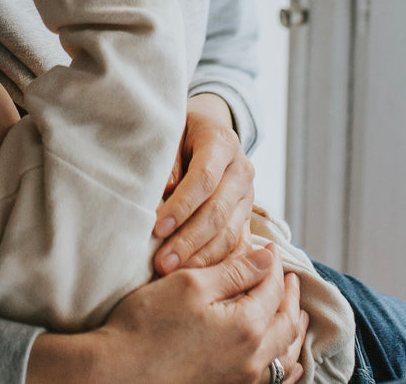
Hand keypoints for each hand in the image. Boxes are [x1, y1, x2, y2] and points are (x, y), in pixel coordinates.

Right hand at [27, 246, 307, 383]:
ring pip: (286, 352)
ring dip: (293, 328)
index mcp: (246, 324)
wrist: (124, 371)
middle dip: (290, 296)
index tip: (270, 248)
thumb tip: (268, 259)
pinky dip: (287, 363)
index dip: (272, 265)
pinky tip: (288, 360)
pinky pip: (276, 377)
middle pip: (286, 322)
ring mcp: (245, 377)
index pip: (271, 288)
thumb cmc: (149, 323)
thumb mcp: (190, 284)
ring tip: (297, 312)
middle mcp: (254, 356)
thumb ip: (233, 272)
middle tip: (290, 277)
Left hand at [154, 94, 254, 274]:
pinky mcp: (248, 216)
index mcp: (222, 142)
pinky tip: (195, 276)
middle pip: (217, 212)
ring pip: (229, 233)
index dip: (181, 206)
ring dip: (200, 257)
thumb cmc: (180, 132)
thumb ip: (169, 160)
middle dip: (188, 240)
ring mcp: (248, 195)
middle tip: (162, 262)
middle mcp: (242, 170)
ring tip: (172, 273)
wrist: (208, 130)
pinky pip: (236, 245)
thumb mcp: (171, 133)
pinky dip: (216, 263)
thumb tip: (165, 191)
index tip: (157, 227)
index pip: (204, 179)